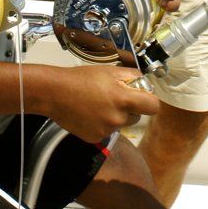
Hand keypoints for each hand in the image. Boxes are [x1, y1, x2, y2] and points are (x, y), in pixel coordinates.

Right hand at [42, 65, 158, 142]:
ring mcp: (106, 130)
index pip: (153, 107)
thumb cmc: (81, 78)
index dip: (149, 101)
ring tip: (97, 104)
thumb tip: (143, 83)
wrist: (55, 93)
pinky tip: (89, 114)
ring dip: (114, 116)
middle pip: (136, 117)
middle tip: (112, 97)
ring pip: (120, 124)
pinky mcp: (95, 138)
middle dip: (129, 108)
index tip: (142, 98)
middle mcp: (117, 118)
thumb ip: (131, 76)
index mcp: (123, 99)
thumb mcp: (109, 71)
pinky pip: (106, 131)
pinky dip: (101, 124)